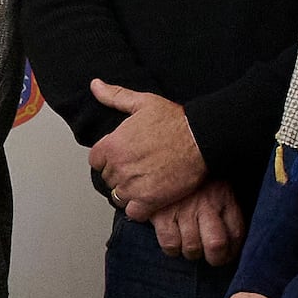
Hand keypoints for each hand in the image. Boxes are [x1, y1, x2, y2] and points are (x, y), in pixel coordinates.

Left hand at [83, 78, 206, 219]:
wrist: (201, 139)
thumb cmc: (175, 121)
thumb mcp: (142, 102)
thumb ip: (115, 96)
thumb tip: (95, 85)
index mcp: (112, 144)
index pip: (95, 161)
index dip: (109, 159)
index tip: (123, 157)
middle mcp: (118, 166)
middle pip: (108, 179)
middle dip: (120, 175)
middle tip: (140, 169)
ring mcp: (133, 185)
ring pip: (119, 196)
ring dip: (130, 192)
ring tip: (146, 182)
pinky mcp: (149, 200)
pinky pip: (134, 212)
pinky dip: (139, 208)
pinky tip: (151, 198)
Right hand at [150, 180, 247, 264]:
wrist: (165, 159)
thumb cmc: (194, 180)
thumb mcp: (218, 185)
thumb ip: (226, 209)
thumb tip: (232, 242)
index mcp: (224, 195)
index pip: (236, 233)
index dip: (233, 251)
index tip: (227, 254)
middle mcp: (206, 203)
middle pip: (216, 245)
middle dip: (215, 258)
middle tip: (210, 257)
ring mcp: (183, 209)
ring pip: (192, 248)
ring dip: (191, 252)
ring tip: (189, 243)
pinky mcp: (161, 214)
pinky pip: (170, 244)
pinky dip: (172, 249)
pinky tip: (173, 240)